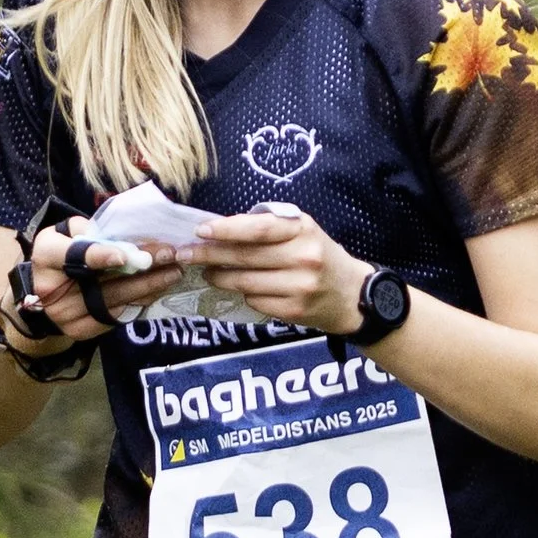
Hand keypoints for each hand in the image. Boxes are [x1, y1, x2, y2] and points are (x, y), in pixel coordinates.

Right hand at [24, 227, 189, 341]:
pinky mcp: (81, 330)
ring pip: (115, 301)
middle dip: (140, 269)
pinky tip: (160, 288)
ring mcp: (66, 316)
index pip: (73, 256)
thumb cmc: (63, 250)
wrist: (48, 288)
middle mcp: (52, 291)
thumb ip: (89, 229)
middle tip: (169, 256)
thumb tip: (123, 234)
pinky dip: (141, 301)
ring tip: (174, 272)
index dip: (99, 256)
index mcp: (45, 257)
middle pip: (102, 283)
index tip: (124, 256)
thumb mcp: (67, 231)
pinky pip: (117, 316)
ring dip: (148, 286)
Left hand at [193, 204, 368, 334]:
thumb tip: (221, 229)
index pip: (258, 229)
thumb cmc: (319, 255)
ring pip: (245, 282)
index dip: (226, 230)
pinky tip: (243, 289)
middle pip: (245, 257)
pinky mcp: (294, 310)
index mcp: (303, 230)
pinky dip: (244, 294)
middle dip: (209, 255)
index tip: (200, 231)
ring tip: (208, 273)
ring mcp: (299, 286)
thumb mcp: (303, 231)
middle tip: (185, 254)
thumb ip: (269, 227)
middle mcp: (304, 257)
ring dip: (220, 277)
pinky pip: (255, 301)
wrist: (352, 294)